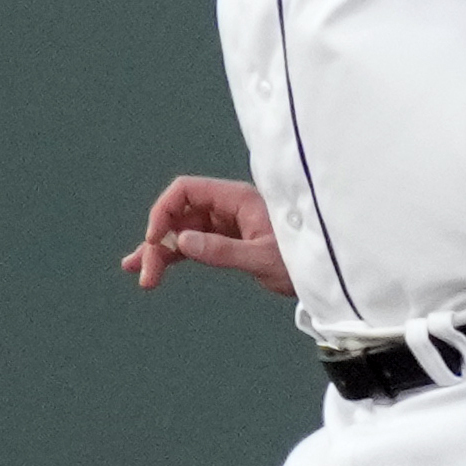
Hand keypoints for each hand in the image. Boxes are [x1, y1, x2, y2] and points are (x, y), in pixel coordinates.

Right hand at [122, 175, 292, 298]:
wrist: (324, 274)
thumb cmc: (302, 261)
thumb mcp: (263, 259)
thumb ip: (223, 250)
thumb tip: (183, 242)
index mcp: (237, 199)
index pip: (186, 191)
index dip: (164, 211)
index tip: (155, 239)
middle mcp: (228, 207)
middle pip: (178, 214)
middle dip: (158, 241)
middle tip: (146, 273)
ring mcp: (225, 224)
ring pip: (181, 231)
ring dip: (160, 252)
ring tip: (140, 274)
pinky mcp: (226, 241)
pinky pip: (192, 244)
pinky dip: (173, 256)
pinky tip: (153, 269)